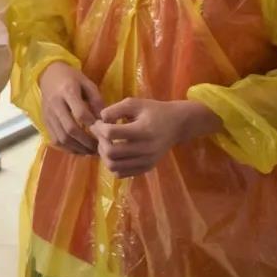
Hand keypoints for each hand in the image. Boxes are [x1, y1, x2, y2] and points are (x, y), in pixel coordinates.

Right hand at [39, 62, 104, 154]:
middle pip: (70, 129)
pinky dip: (68, 148)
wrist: (48, 75)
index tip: (104, 131)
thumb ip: (97, 101)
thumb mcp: (87, 83)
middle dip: (86, 142)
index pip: (80, 113)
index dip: (93, 125)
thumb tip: (105, 121)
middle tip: (100, 148)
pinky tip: (79, 149)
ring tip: (91, 151)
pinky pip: (55, 140)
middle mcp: (55, 104)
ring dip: (78, 148)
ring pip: (61, 138)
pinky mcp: (45, 122)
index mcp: (67, 91)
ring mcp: (48, 115)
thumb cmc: (72, 78)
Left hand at [90, 98, 220, 178]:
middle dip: (100, 142)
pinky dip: (113, 164)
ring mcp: (147, 161)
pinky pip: (121, 173)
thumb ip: (114, 110)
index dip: (99, 127)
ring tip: (106, 144)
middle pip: (111, 152)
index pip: (111, 133)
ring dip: (104, 155)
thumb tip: (100, 121)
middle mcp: (146, 149)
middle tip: (100, 134)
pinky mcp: (147, 168)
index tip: (99, 122)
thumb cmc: (154, 111)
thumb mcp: (134, 103)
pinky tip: (115, 153)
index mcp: (143, 130)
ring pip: (114, 166)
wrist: (177, 124)